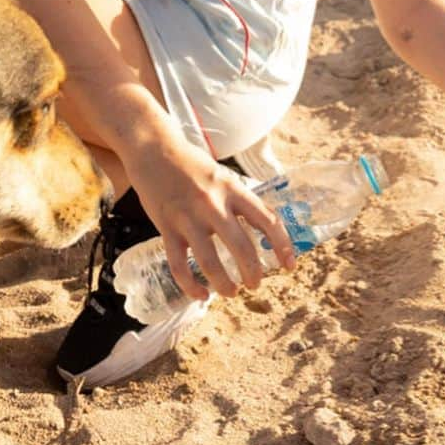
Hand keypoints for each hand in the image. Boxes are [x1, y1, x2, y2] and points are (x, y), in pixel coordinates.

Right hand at [120, 124, 296, 298]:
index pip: (267, 221)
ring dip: (224, 284)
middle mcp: (213, 203)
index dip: (282, 246)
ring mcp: (188, 217)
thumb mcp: (224, 176)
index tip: (289, 266)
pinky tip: (201, 295)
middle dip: (253, 273)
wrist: (154, 149)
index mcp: (233, 189)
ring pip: (210, 262)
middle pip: (241, 247)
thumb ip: (239, 201)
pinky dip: (191, 286)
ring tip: (231, 292)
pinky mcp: (165, 227)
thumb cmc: (193, 165)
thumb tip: (262, 229)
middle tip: (255, 285)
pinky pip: (179, 265)